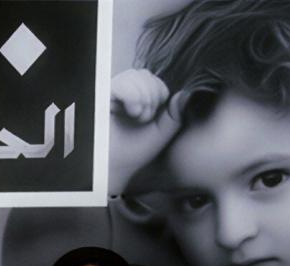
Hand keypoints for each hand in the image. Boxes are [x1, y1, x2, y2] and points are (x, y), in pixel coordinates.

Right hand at [109, 68, 184, 195]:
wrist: (115, 166)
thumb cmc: (134, 151)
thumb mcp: (162, 133)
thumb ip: (175, 115)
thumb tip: (186, 94)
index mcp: (139, 97)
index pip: (155, 80)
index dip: (160, 94)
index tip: (153, 117)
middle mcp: (125, 91)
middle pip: (146, 75)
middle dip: (152, 97)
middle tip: (144, 120)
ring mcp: (113, 91)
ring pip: (136, 75)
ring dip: (142, 98)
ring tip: (136, 117)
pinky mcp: (103, 95)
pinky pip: (122, 84)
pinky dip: (132, 97)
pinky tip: (130, 112)